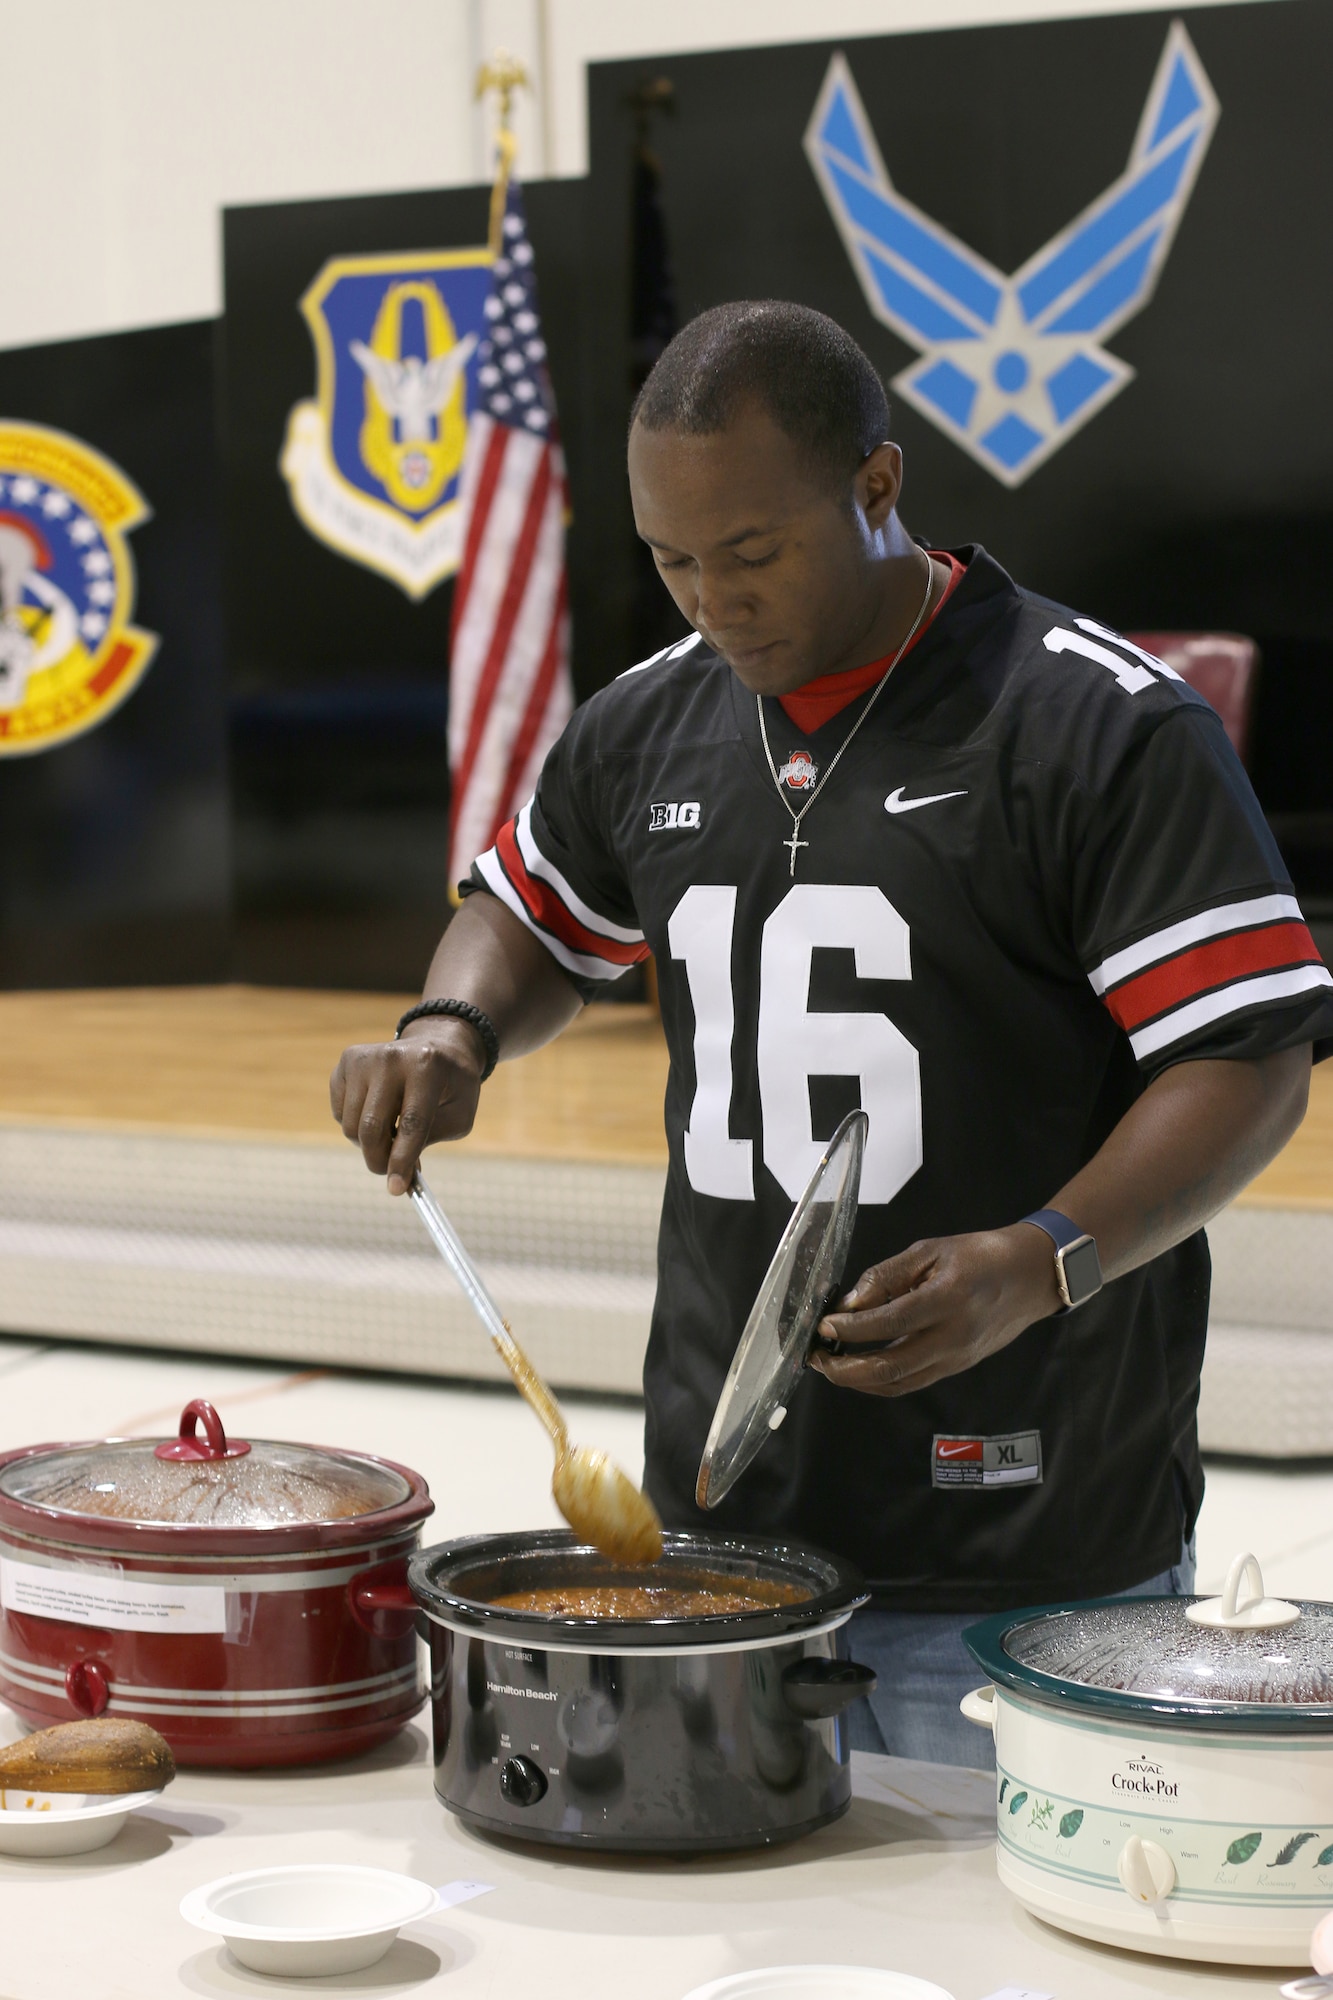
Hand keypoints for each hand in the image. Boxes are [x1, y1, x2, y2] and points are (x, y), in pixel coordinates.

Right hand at [330, 1020, 486, 1194]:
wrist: (438, 1046)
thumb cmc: (452, 1087)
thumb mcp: (459, 1115)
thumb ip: (429, 1142)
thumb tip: (397, 1176)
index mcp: (427, 1066)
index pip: (411, 1123)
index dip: (402, 1160)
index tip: (397, 1189)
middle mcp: (391, 1057)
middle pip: (371, 1127)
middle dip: (379, 1160)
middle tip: (390, 1173)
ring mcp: (364, 1057)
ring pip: (351, 1125)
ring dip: (369, 1144)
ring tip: (391, 1133)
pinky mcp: (346, 1062)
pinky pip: (340, 1113)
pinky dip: (356, 1125)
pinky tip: (378, 1111)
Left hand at [808, 1223, 1061, 1397]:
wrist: (1032, 1277)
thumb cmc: (981, 1256)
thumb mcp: (931, 1250)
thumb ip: (887, 1275)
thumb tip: (850, 1303)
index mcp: (947, 1299)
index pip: (889, 1323)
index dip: (851, 1329)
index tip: (823, 1325)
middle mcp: (953, 1337)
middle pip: (891, 1368)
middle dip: (845, 1369)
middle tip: (816, 1357)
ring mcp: (957, 1358)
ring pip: (900, 1383)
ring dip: (859, 1381)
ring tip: (831, 1366)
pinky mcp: (957, 1367)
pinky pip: (913, 1382)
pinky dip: (881, 1381)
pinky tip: (861, 1368)